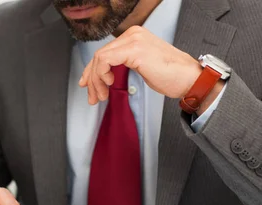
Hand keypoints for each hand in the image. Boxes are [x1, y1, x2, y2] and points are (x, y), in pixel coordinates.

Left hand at [79, 26, 221, 109]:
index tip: (87, 86)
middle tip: (93, 97)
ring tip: (101, 96)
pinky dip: (101, 75)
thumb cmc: (171, 76)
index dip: (91, 71)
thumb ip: (123, 64)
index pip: (104, 52)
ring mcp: (133, 40)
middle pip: (99, 55)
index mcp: (135, 36)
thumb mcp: (141, 66)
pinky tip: (108, 85)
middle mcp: (133, 34)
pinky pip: (105, 60)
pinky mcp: (134, 50)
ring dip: (95, 81)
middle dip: (91, 79)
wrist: (189, 79)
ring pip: (99, 59)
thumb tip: (103, 73)